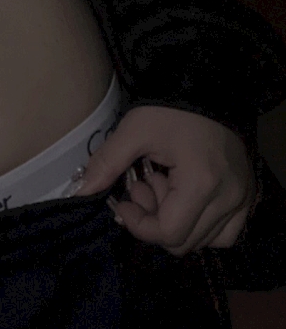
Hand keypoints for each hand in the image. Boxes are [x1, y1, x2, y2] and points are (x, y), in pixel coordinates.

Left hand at [77, 105, 256, 256]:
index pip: (169, 233)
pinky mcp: (248, 195)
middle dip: (153, 219)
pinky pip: (226, 231)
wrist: (206, 87)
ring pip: (205, 240)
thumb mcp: (134, 130)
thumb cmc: (170, 108)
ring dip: (176, 221)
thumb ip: (107, 163)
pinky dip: (200, 223)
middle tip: (140, 185)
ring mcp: (243, 199)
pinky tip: (182, 195)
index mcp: (202, 183)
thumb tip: (80, 191)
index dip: (138, 225)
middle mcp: (230, 198)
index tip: (123, 202)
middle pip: (185, 241)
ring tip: (162, 184)